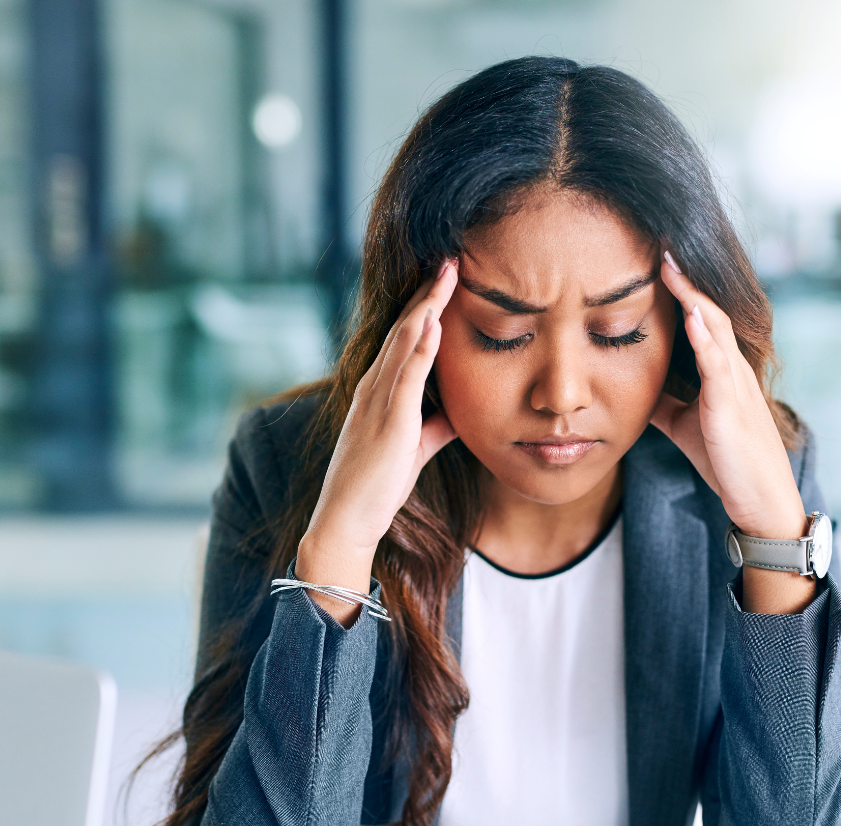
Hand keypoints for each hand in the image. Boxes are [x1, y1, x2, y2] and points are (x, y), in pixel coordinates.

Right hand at [297, 261, 458, 622]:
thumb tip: (461, 412)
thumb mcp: (415, 448)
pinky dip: (421, 349)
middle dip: (428, 293)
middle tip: (451, 259)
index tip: (447, 280)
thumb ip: (436, 426)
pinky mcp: (387, 422)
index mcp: (380, 391)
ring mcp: (378, 402)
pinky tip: (434, 324)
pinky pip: (405, 378)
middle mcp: (375, 387)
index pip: (405, 339)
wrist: (347, 519)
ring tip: (447, 274)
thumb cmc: (377, 485)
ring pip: (403, 343)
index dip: (426, 307)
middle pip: (404, 329)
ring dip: (427, 307)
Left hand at [650, 254, 806, 540]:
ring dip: (692, 295)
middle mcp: (731, 369)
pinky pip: (718, 365)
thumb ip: (664, 400)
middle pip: (707, 310)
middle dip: (684, 278)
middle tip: (660, 243)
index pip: (699, 318)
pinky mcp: (731, 408)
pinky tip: (690, 315)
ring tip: (669, 264)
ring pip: (714, 328)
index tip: (655, 259)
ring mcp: (734, 385)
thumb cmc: (725, 460)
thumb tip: (629, 386)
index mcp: (721, 370)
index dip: (680, 288)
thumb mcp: (685, 423)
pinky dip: (704, 338)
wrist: (759, 498)